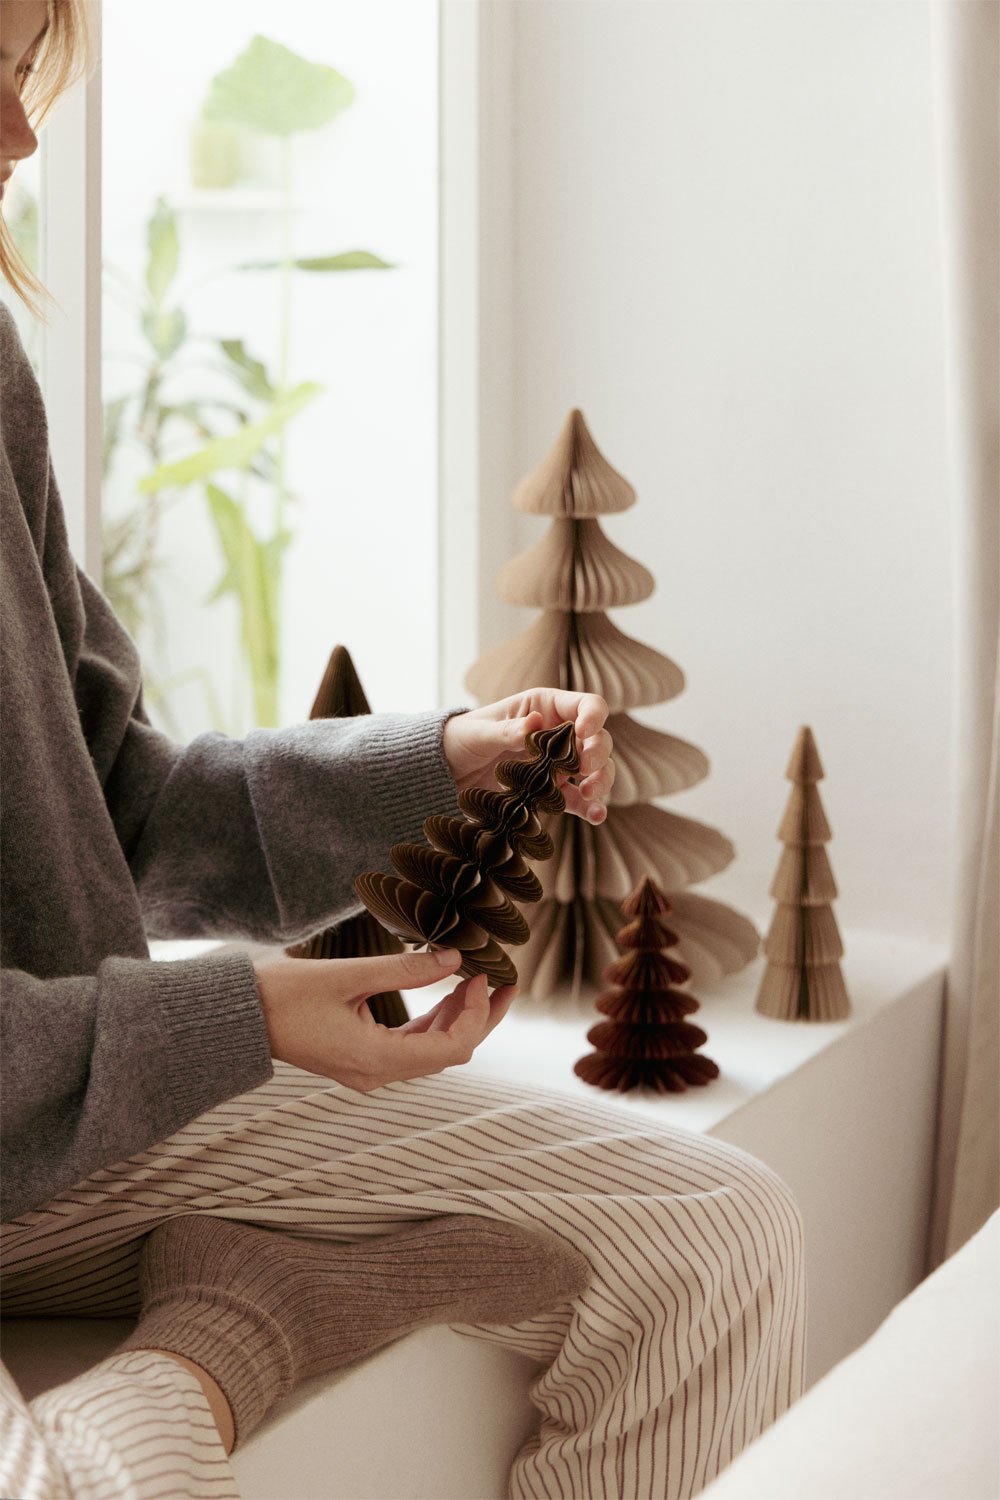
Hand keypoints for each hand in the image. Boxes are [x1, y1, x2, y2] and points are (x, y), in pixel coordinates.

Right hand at [253, 948, 513, 1090]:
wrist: (238, 1018)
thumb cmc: (283, 995)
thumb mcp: (346, 975)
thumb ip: (403, 969)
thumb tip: (453, 957)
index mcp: (374, 1059)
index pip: (450, 1049)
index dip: (475, 1014)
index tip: (482, 975)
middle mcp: (376, 1074)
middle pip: (448, 1054)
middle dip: (478, 1018)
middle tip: (503, 982)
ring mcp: (368, 1071)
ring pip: (431, 1052)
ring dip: (456, 1018)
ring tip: (475, 980)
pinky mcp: (360, 1059)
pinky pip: (410, 1047)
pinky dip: (432, 1022)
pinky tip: (444, 993)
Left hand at [442, 689, 613, 823]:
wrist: (448, 771)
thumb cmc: (464, 738)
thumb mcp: (481, 733)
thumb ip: (508, 730)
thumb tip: (535, 723)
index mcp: (545, 707)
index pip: (586, 705)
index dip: (593, 717)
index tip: (585, 732)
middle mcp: (559, 733)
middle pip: (598, 738)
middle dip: (598, 752)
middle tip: (585, 768)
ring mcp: (558, 764)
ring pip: (596, 769)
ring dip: (601, 780)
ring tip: (588, 793)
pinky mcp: (552, 791)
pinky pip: (578, 799)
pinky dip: (590, 807)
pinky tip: (596, 815)